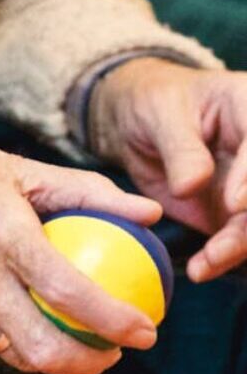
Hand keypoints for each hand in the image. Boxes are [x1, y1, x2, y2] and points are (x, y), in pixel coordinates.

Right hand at [0, 94, 161, 373]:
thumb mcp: (16, 166)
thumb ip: (86, 191)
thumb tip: (146, 212)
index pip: (69, 292)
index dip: (116, 321)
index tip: (143, 330)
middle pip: (41, 348)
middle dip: (90, 363)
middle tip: (111, 349)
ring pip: (11, 354)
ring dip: (52, 357)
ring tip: (73, 338)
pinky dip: (11, 342)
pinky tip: (24, 321)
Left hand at [92, 58, 246, 281]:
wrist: (137, 123)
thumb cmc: (153, 104)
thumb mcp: (161, 114)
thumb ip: (181, 148)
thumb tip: (192, 186)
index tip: (234, 204)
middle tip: (221, 248)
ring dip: (238, 247)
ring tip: (206, 264)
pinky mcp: (232, 212)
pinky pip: (236, 239)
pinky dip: (222, 258)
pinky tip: (201, 269)